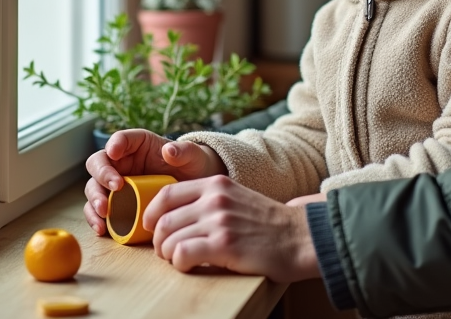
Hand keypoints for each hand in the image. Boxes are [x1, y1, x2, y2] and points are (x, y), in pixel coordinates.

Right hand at [82, 130, 226, 234]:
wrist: (194, 192)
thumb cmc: (192, 167)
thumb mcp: (193, 157)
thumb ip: (184, 151)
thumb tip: (169, 151)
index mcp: (137, 144)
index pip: (120, 139)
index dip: (115, 144)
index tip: (115, 153)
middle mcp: (122, 162)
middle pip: (99, 163)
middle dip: (101, 175)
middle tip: (115, 188)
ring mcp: (116, 184)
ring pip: (94, 187)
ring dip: (94, 200)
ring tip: (104, 213)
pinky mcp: (116, 204)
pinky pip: (98, 210)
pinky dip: (96, 219)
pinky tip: (102, 228)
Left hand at [144, 175, 321, 281]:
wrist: (300, 238)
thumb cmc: (268, 224)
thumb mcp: (236, 198)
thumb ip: (208, 201)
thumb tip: (173, 216)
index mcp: (216, 184)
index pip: (166, 194)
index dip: (150, 213)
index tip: (150, 228)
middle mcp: (215, 199)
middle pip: (163, 219)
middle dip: (158, 240)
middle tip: (165, 252)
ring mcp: (219, 221)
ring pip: (169, 239)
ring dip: (168, 255)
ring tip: (178, 260)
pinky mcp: (224, 245)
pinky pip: (182, 254)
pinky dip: (179, 264)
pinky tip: (190, 266)